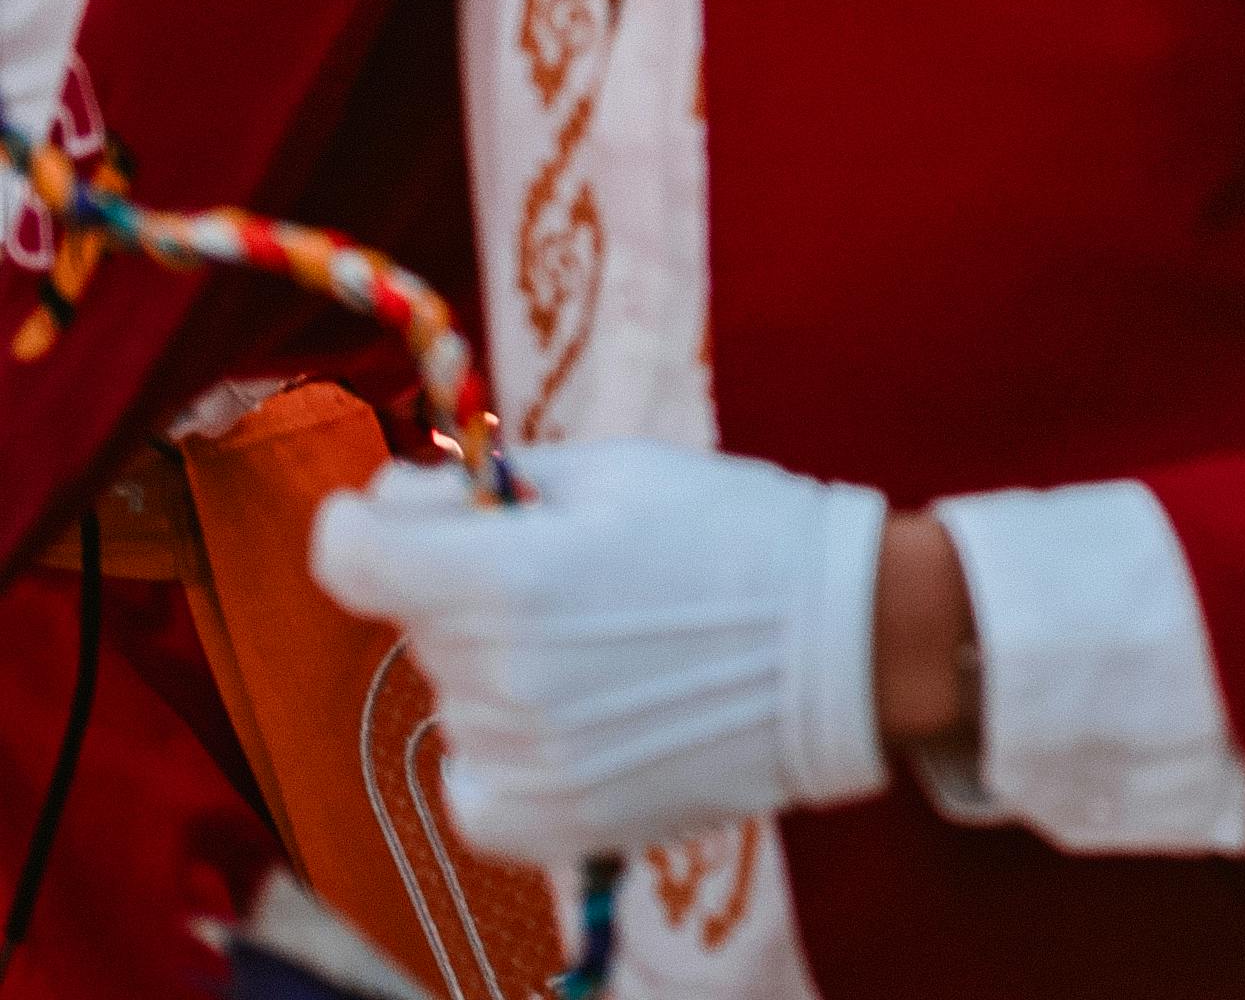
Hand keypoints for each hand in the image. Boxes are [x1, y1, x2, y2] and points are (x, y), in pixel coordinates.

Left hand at [306, 440, 894, 857]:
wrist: (847, 646)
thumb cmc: (738, 531)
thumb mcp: (620, 469)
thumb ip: (486, 486)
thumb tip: (387, 502)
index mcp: (508, 576)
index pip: (347, 552)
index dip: (364, 521)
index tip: (402, 516)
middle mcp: (498, 676)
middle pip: (415, 618)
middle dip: (466, 584)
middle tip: (574, 575)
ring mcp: (520, 760)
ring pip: (451, 693)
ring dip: (498, 663)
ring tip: (607, 647)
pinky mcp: (546, 823)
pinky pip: (468, 782)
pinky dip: (501, 751)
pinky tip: (576, 719)